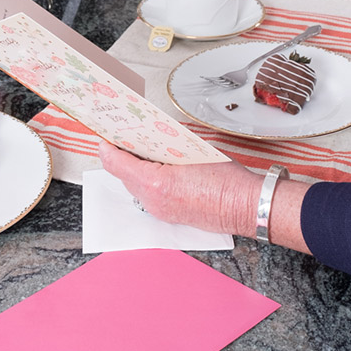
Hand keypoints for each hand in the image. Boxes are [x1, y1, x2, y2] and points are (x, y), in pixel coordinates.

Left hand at [99, 141, 261, 237]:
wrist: (246, 206)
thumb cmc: (227, 181)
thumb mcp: (193, 150)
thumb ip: (168, 143)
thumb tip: (153, 133)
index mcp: (156, 182)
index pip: (117, 163)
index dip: (107, 148)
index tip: (105, 138)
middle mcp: (154, 200)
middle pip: (124, 176)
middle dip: (122, 157)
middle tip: (123, 139)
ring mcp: (161, 211)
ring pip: (135, 187)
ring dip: (134, 170)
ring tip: (141, 152)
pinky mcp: (170, 216)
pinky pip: (149, 196)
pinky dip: (147, 182)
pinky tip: (158, 169)